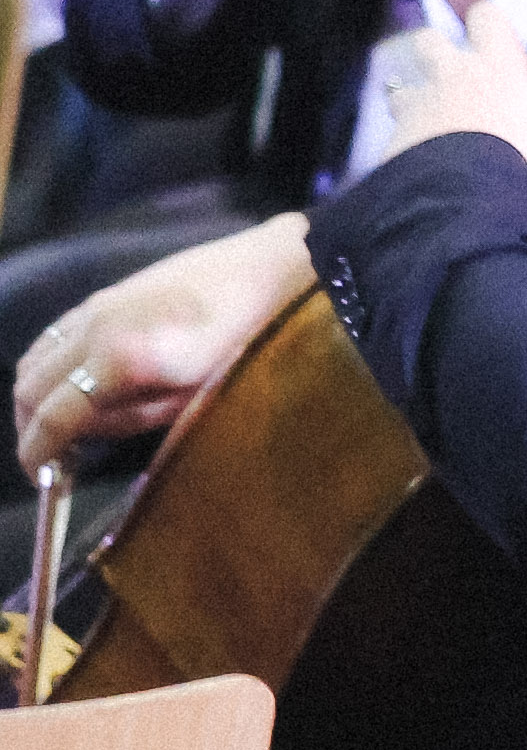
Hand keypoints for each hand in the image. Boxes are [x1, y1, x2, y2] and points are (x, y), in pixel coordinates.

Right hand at [15, 216, 314, 468]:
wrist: (274, 270)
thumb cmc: (250, 343)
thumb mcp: (196, 397)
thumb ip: (131, 417)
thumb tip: (79, 434)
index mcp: (116, 359)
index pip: (52, 417)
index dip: (37, 454)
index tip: (42, 479)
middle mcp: (93, 328)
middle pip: (29, 386)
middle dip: (31, 428)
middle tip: (54, 458)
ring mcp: (95, 304)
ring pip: (34, 359)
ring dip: (35, 396)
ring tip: (60, 426)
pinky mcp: (105, 293)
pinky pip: (54, 335)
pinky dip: (48, 365)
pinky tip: (72, 384)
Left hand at [378, 0, 526, 204]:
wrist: (455, 199)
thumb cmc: (519, 162)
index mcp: (496, 67)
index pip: (488, 18)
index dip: (493, 25)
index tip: (506, 48)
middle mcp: (451, 75)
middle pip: (431, 39)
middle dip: (440, 51)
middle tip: (462, 79)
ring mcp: (417, 104)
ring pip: (404, 82)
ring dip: (417, 95)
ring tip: (435, 121)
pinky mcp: (391, 138)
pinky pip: (395, 128)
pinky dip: (406, 138)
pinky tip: (421, 160)